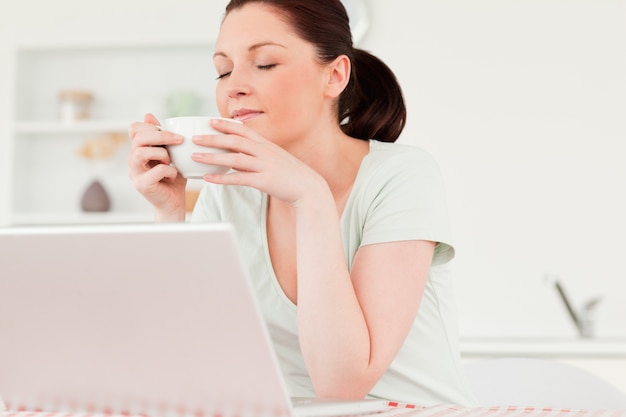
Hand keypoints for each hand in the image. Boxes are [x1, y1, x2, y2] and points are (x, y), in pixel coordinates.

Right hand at [128, 113, 186, 219]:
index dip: (150, 126)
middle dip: (160, 136)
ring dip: (161, 153)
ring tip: (171, 161)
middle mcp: (133, 160)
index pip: (134, 128)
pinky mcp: (142, 185)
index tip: (170, 132)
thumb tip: (148, 115)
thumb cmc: (173, 177)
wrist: (174, 202)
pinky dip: (170, 171)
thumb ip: (162, 137)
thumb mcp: (170, 153)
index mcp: (138, 149)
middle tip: (178, 140)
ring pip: (140, 153)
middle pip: (138, 138)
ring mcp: (135, 173)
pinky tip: (174, 175)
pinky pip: (156, 171)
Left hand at [190, 118, 324, 205]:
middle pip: (235, 141)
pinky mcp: (264, 181)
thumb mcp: (276, 160)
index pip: (243, 130)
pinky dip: (222, 178)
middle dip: (213, 138)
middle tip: (195, 138)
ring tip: (195, 157)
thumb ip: (258, 158)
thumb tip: (239, 161)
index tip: (210, 121)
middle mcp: (264, 152)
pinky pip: (238, 179)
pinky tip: (208, 179)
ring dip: (212, 157)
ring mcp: (264, 166)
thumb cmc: (292, 176)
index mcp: (267, 145)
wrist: (310, 189)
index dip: (226, 125)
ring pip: (234, 159)